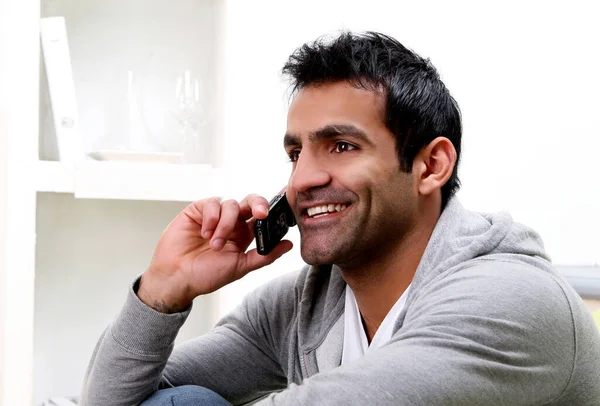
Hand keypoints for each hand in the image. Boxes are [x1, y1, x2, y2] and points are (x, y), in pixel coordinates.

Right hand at [138, 194, 292, 312]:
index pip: (262, 217)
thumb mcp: (240, 267)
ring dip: (226, 225)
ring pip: (231, 205)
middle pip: (251, 202)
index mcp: (244, 235)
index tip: (283, 207)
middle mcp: (231, 222)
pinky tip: (205, 233)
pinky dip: (212, 218)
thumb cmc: (206, 275)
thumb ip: (264, 255)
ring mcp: (215, 215)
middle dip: (258, 204)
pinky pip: (212, 203)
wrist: (177, 278)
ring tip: (215, 244)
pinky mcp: (198, 211)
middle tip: (260, 214)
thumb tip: (289, 245)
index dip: (272, 210)